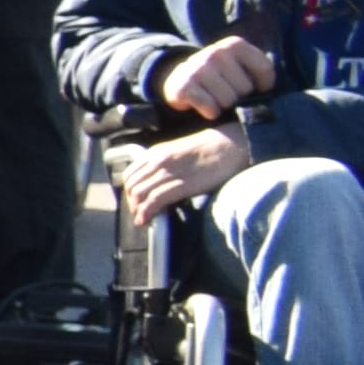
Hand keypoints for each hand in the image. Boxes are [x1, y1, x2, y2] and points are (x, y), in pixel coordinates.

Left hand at [113, 123, 250, 229]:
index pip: (130, 174)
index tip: (136, 201)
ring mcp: (169, 172)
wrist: (234, 144)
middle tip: (139, 213)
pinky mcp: (182, 184)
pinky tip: (147, 220)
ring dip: (138, 210)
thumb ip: (165, 164)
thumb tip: (157, 183)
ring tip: (143, 219)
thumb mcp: (180, 152)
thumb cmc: (212, 149)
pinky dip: (147, 212)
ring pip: (139, 194)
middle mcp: (158, 161)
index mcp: (156, 152)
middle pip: (132, 186)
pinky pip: (155, 200)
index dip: (129, 191)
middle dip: (132, 203)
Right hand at [155, 36, 273, 116]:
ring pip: (228, 100)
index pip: (265, 69)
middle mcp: (216, 53)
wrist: (184, 78)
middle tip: (229, 92)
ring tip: (216, 99)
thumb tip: (274, 94)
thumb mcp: (242, 66)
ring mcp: (198, 68)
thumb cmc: (223, 76)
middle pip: (245, 88)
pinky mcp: (184, 86)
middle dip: (240, 96)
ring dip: (224, 106)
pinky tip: (205, 106)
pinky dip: (210, 112)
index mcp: (235, 45)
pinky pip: (210, 108)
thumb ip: (262, 72)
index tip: (256, 88)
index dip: (264, 85)